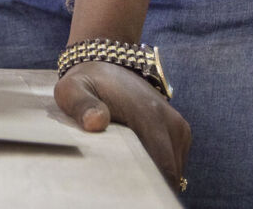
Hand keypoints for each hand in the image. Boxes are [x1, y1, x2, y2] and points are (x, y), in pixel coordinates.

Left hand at [55, 61, 190, 191]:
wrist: (107, 61)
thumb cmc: (87, 81)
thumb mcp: (73, 89)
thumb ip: (81, 106)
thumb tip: (96, 122)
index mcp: (150, 115)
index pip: (162, 168)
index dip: (147, 186)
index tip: (127, 191)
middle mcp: (171, 122)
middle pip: (169, 173)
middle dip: (149, 184)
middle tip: (122, 187)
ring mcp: (178, 127)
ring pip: (173, 170)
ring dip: (154, 175)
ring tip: (126, 173)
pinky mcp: (180, 131)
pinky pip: (173, 162)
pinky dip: (158, 167)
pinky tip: (136, 162)